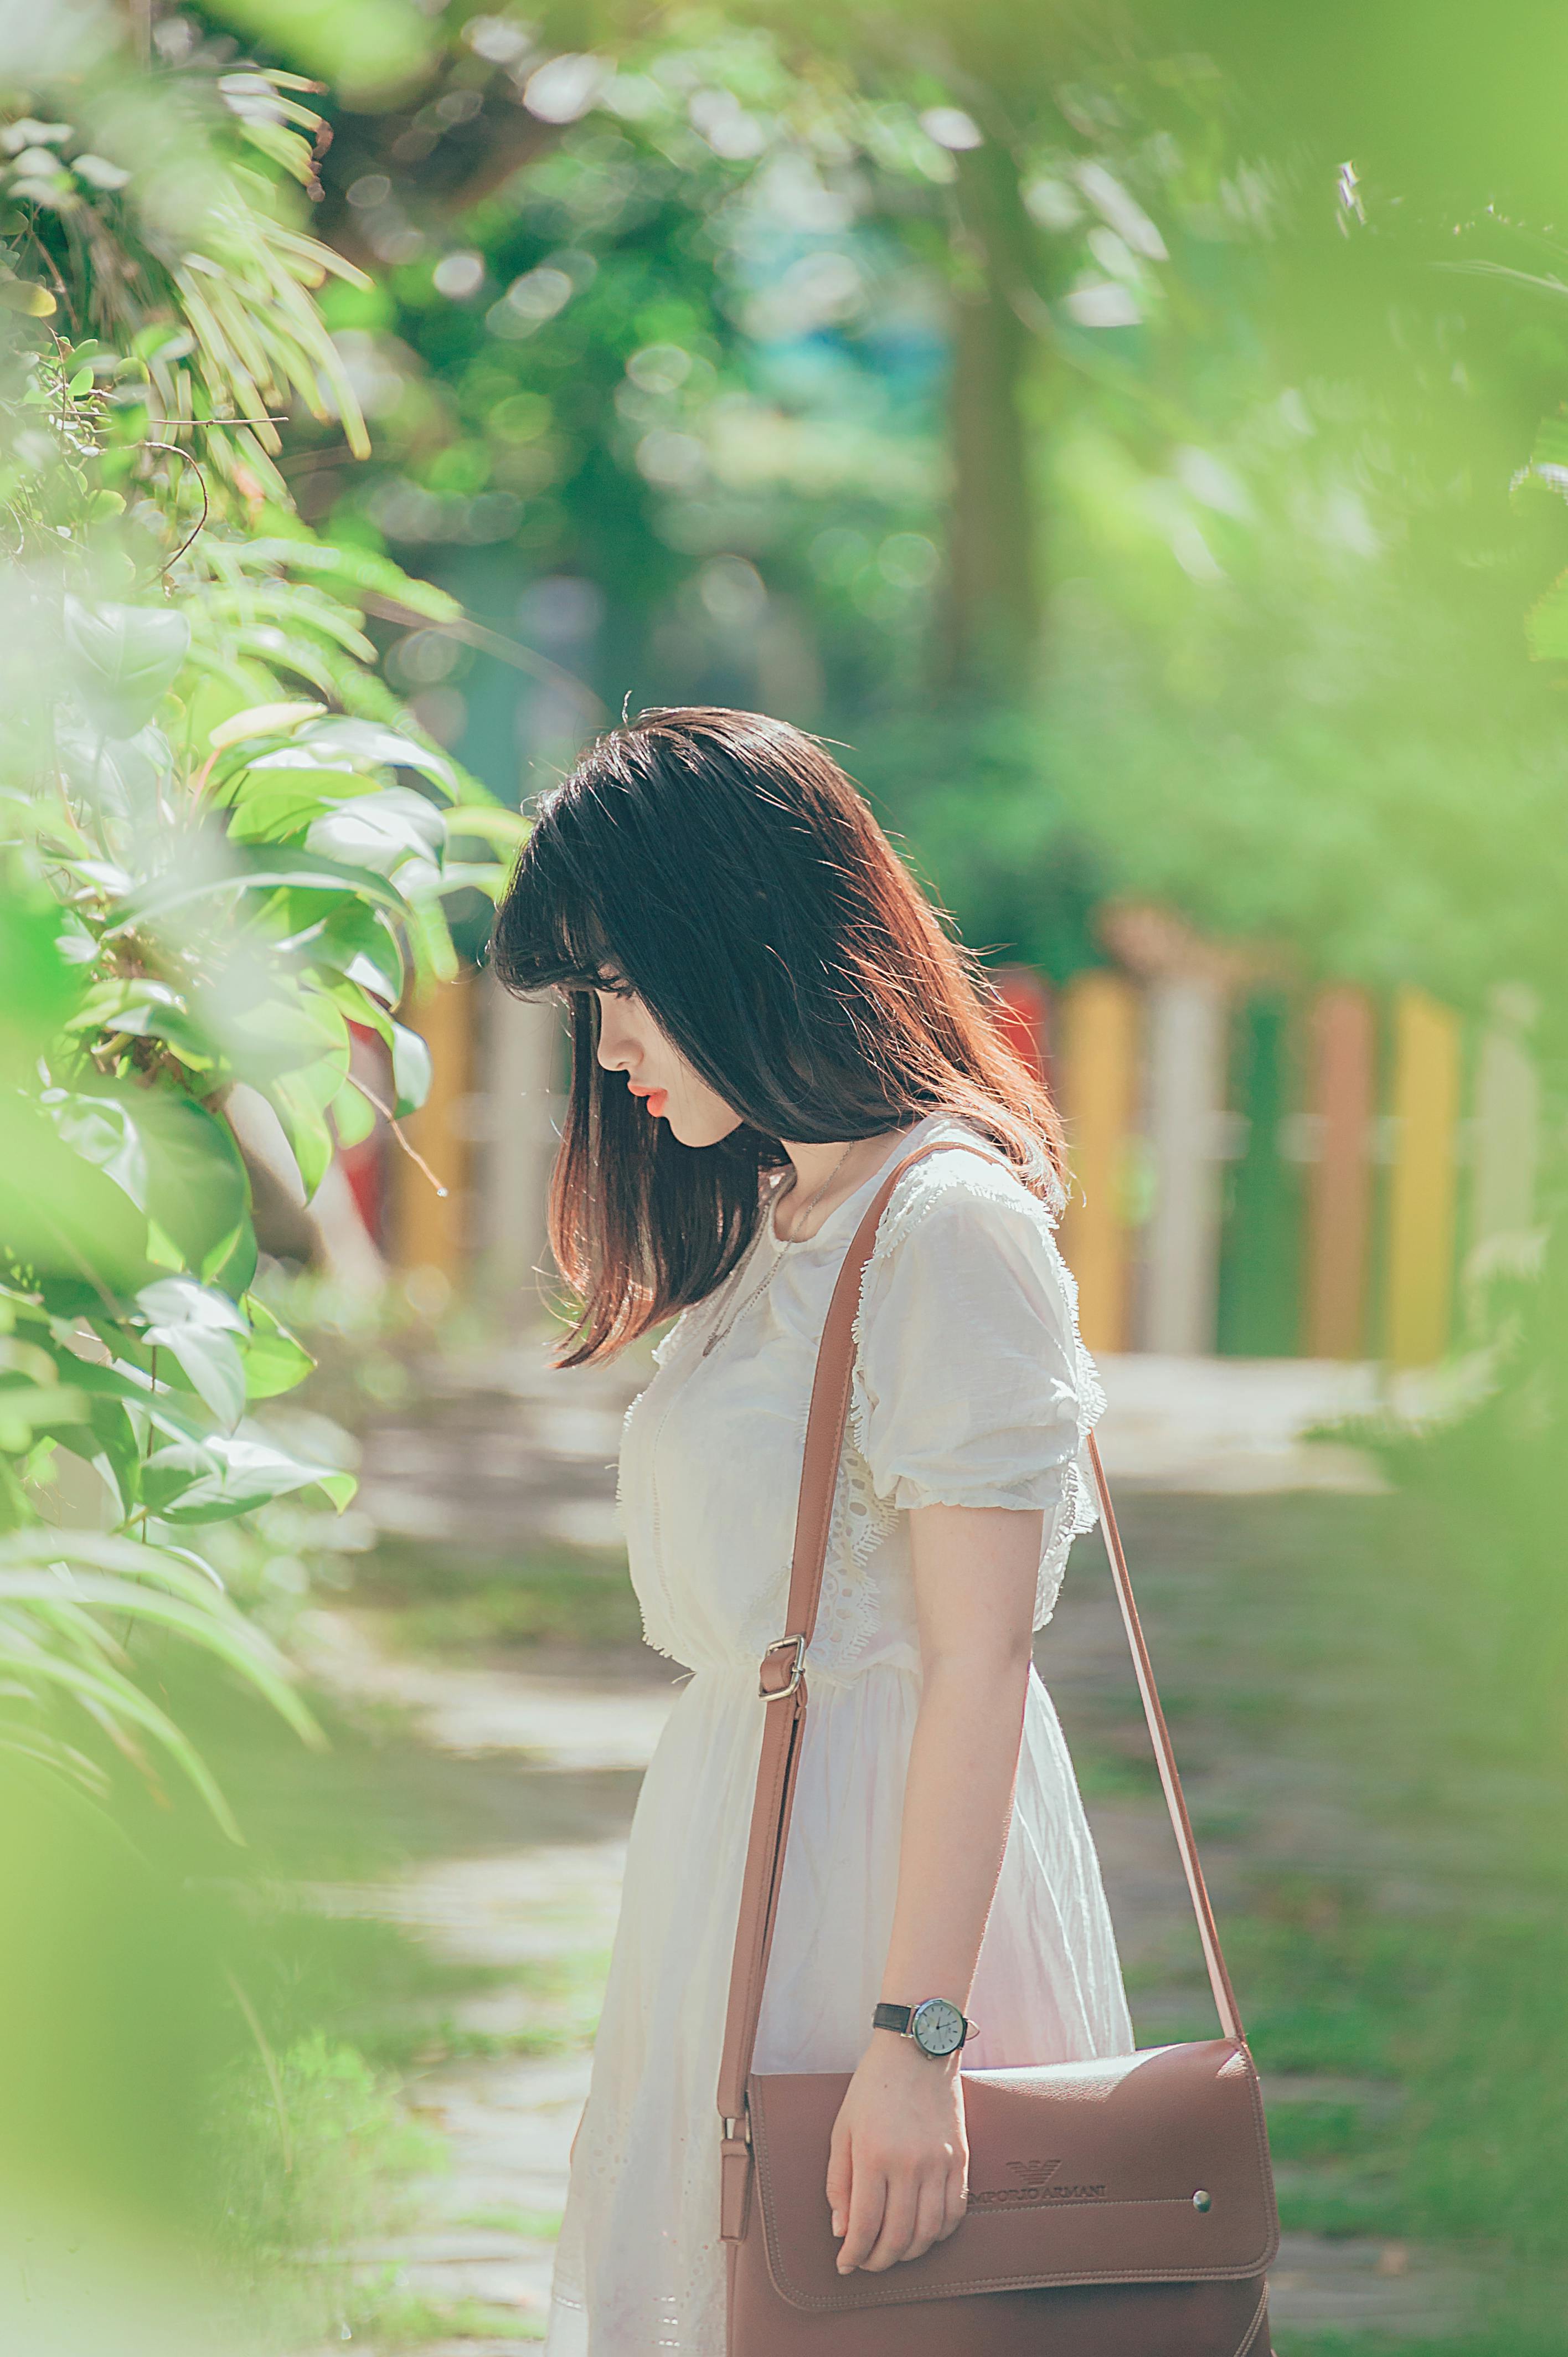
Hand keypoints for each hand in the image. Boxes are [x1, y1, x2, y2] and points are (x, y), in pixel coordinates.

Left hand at [825, 2032, 967, 2273]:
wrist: (917, 2049)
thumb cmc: (873, 2087)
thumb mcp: (843, 2129)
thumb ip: (839, 2182)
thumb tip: (842, 2230)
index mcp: (874, 2155)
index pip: (865, 2226)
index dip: (854, 2254)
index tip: (845, 2265)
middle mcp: (909, 2164)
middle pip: (898, 2236)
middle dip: (879, 2261)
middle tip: (868, 2262)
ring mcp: (940, 2162)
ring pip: (929, 2232)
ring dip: (909, 2253)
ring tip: (894, 2251)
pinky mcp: (961, 2158)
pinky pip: (955, 2212)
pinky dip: (940, 2233)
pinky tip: (924, 2233)